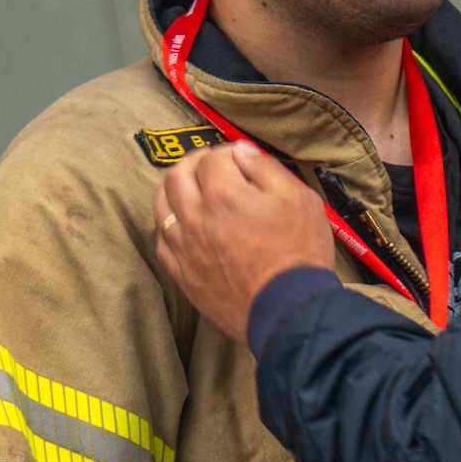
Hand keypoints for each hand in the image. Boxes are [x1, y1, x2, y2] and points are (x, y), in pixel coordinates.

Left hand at [155, 143, 336, 341]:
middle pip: (177, 175)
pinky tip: (185, 226)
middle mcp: (195, 217)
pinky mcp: (182, 274)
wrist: (288, 310)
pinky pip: (162, 240)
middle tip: (210, 166)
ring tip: (191, 190)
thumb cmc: (298, 253)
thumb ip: (266, 168)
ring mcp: (184, 248)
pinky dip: (170, 225)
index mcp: (223, 194)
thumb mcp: (299, 199)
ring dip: (174, 190)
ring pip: (161, 206)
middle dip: (194, 163)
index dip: (228, 154)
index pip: (213, 158)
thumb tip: (241, 152)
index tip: (241, 161)